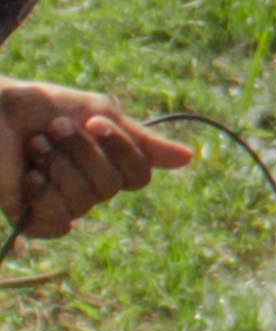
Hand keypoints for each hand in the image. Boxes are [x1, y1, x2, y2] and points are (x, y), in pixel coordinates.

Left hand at [1, 85, 196, 243]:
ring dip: (58, 166)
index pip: (138, 176)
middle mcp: (90, 189)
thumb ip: (140, 140)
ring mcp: (62, 206)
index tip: (94, 121)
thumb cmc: (40, 108)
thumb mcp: (98, 114)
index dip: (121, 149)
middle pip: (111, 187)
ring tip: (34, 145)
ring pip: (85, 202)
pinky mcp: (33, 221)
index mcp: (109, 165)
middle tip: (53, 128)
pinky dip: (45, 195)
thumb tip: (190, 158)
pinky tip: (30, 176)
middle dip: (81, 153)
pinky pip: (59, 222)